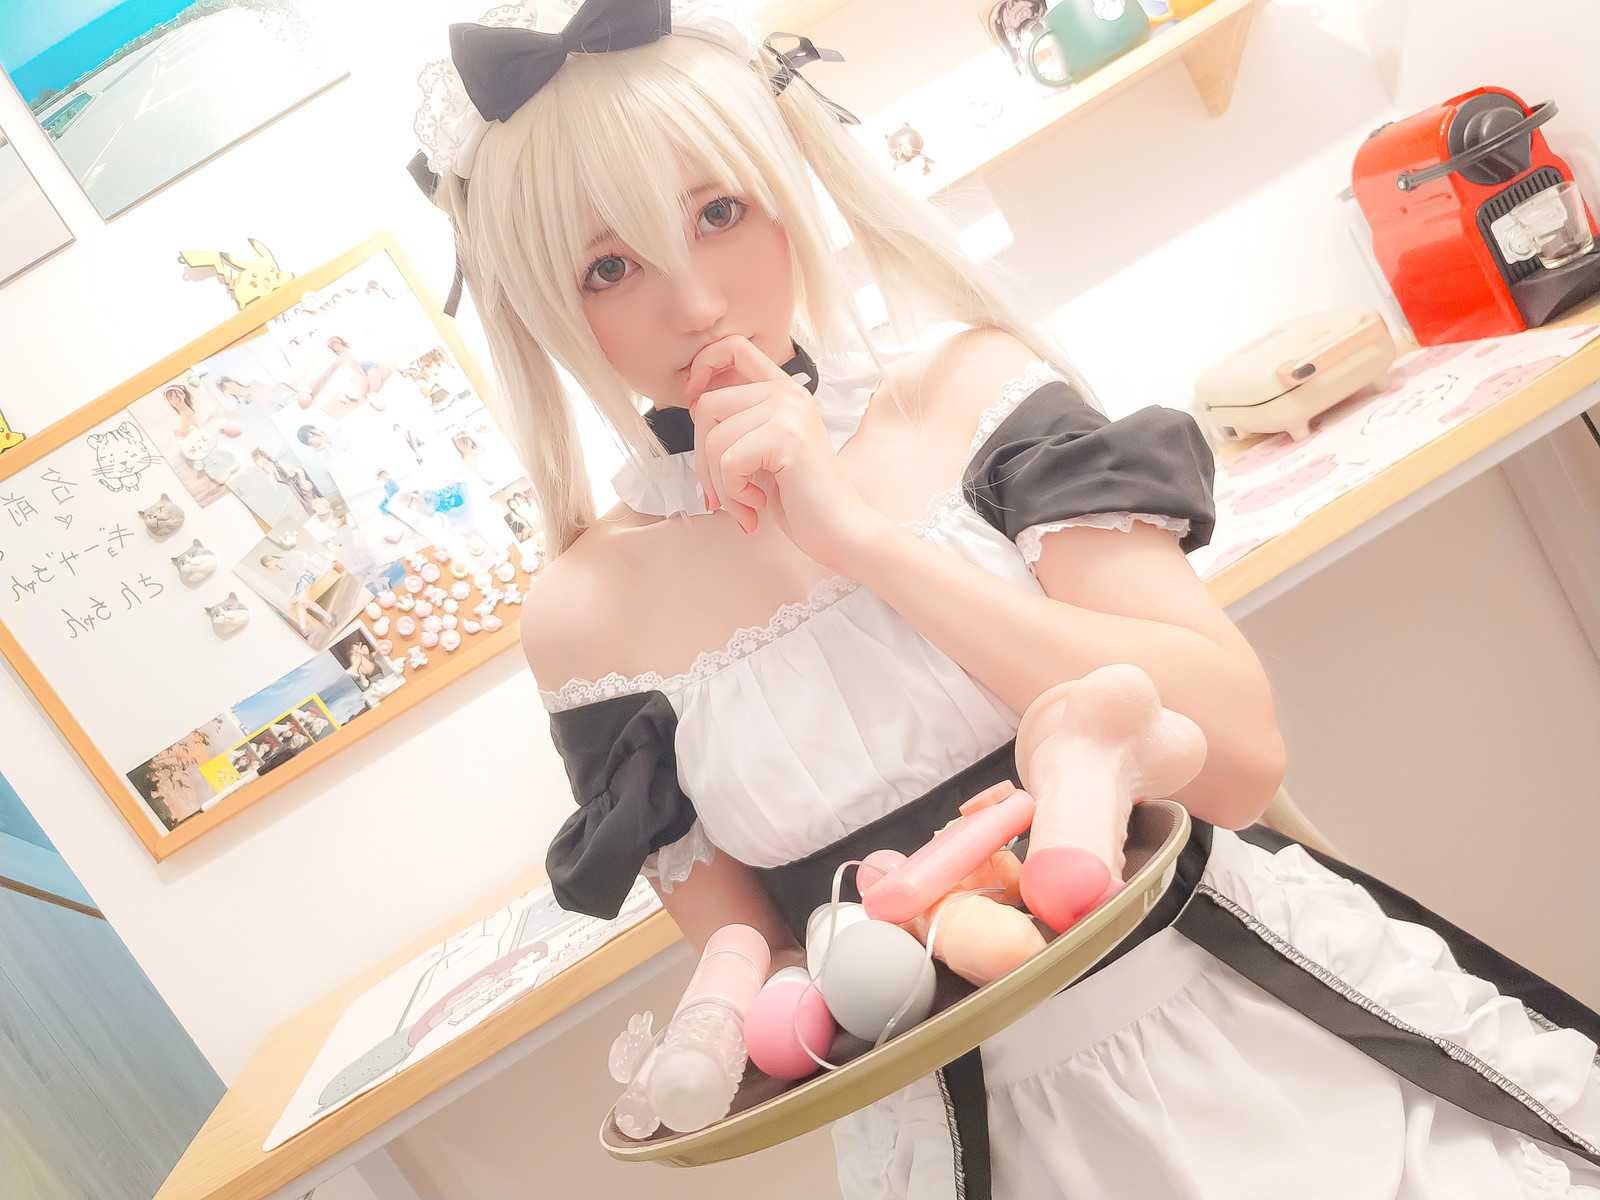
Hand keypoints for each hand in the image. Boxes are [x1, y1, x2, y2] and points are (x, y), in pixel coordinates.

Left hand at [684, 335, 888, 571]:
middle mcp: (787, 393)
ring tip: (744, 504)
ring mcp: (789, 412)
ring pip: (714, 439)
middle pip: (707, 405)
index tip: (694, 408)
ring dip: (720, 485)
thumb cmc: (800, 498)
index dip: (702, 368)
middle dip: (701, 458)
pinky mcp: (787, 438)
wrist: (841, 530)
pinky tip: (757, 504)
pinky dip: (733, 494)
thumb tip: (691, 404)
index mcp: (782, 390)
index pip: (733, 347)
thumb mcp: (761, 450)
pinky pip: (728, 462)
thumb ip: (736, 422)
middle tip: (720, 493)